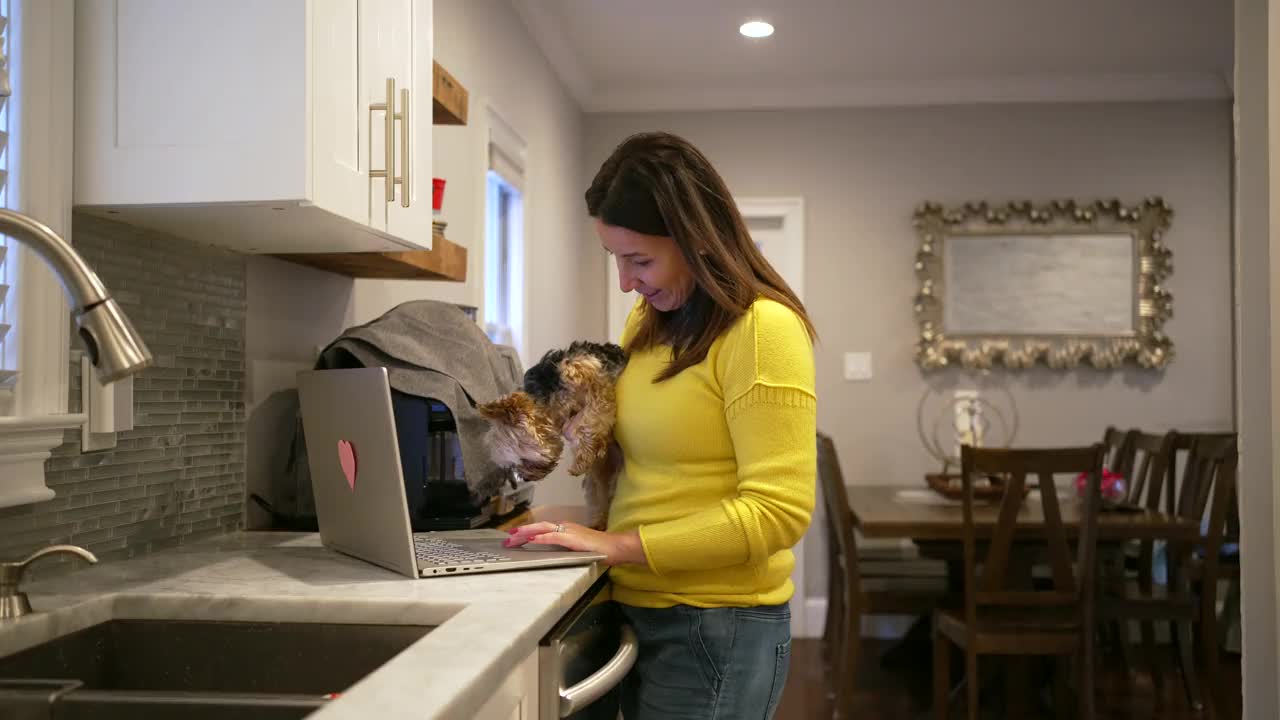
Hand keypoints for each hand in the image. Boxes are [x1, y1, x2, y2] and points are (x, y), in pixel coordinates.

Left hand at [504, 521, 646, 566]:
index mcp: (565, 529)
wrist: (614, 546)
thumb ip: (564, 549)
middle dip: (521, 533)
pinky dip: (541, 537)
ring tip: (513, 538)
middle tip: (507, 540)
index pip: (541, 529)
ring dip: (526, 533)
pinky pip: (553, 536)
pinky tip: (532, 539)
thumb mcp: (577, 548)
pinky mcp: (572, 538)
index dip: (526, 533)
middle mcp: (564, 527)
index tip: (513, 539)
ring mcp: (568, 531)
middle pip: (538, 527)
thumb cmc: (599, 549)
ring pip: (542, 529)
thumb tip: (552, 554)